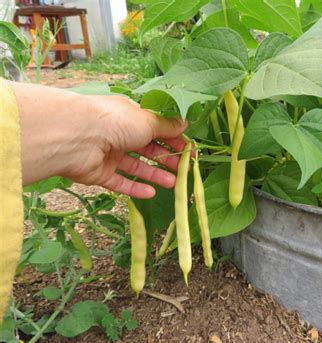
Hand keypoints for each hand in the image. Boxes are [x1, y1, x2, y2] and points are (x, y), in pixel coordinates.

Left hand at [11, 81, 187, 197]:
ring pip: (136, 167)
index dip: (174, 139)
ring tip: (174, 183)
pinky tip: (151, 193)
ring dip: (156, 174)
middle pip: (148, 149)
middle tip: (185, 169)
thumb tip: (185, 124)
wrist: (78, 137)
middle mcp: (120, 133)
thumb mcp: (148, 120)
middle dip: (168, 159)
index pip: (157, 128)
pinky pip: (120, 182)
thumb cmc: (117, 121)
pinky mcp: (100, 173)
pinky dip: (135, 188)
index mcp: (131, 116)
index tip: (190, 151)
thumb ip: (167, 126)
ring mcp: (109, 154)